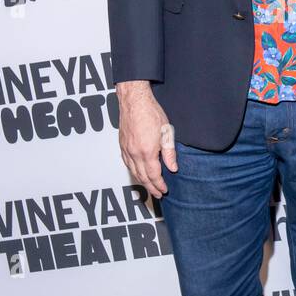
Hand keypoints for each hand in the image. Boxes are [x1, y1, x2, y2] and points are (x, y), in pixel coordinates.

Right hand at [116, 81, 177, 198]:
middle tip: (158, 194)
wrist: (134, 101)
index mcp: (147, 152)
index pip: (154, 175)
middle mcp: (134, 153)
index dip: (159, 185)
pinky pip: (127, 163)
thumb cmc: (151, 113)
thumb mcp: (167, 133)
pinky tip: (137, 172)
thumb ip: (170, 153)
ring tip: (149, 186)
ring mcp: (126, 150)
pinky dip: (133, 171)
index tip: (164, 190)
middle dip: (151, 187)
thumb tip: (173, 168)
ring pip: (133, 171)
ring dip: (142, 181)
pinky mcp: (122, 145)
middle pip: (142, 177)